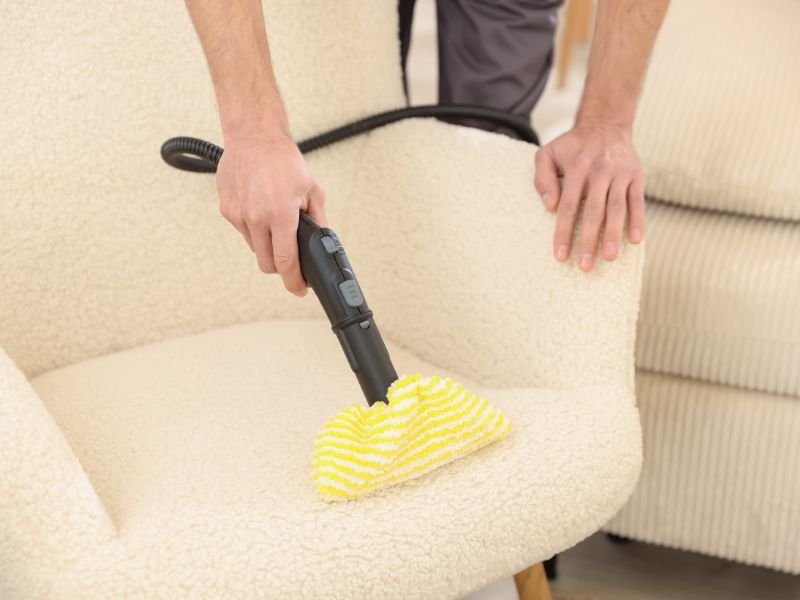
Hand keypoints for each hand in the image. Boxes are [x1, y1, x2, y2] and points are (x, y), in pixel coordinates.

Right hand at [216, 130, 325, 295]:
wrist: (254, 136)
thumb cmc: (284, 160)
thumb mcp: (313, 190)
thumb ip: (318, 220)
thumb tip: (322, 243)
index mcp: (280, 216)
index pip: (286, 263)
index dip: (293, 282)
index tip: (298, 290)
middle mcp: (256, 218)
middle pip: (267, 264)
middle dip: (280, 265)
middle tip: (290, 257)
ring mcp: (238, 215)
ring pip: (254, 248)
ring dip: (266, 244)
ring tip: (275, 220)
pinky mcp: (227, 210)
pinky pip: (243, 231)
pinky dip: (253, 228)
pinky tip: (260, 208)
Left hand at [534, 121, 644, 271]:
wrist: (606, 124)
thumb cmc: (572, 146)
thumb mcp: (547, 154)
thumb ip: (542, 178)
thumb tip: (549, 206)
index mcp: (577, 168)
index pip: (568, 207)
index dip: (564, 233)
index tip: (561, 255)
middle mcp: (600, 171)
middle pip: (593, 212)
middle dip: (589, 241)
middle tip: (585, 266)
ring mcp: (621, 174)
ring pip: (617, 208)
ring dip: (613, 235)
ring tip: (609, 258)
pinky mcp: (637, 176)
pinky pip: (638, 201)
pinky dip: (638, 220)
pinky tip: (634, 240)